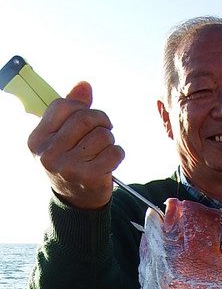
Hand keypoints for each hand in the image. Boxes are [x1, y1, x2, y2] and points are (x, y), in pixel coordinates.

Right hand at [27, 81, 124, 209]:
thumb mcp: (62, 137)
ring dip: (110, 139)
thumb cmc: (70, 163)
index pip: (63, 106)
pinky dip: (118, 154)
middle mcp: (49, 154)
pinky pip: (115, 152)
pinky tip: (110, 162)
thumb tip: (84, 86)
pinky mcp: (89, 177)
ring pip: (102, 135)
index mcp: (37, 140)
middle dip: (101, 121)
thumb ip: (72, 110)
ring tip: (103, 149)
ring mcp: (68, 167)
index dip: (82, 107)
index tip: (89, 118)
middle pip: (85, 118)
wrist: (77, 202)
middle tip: (105, 130)